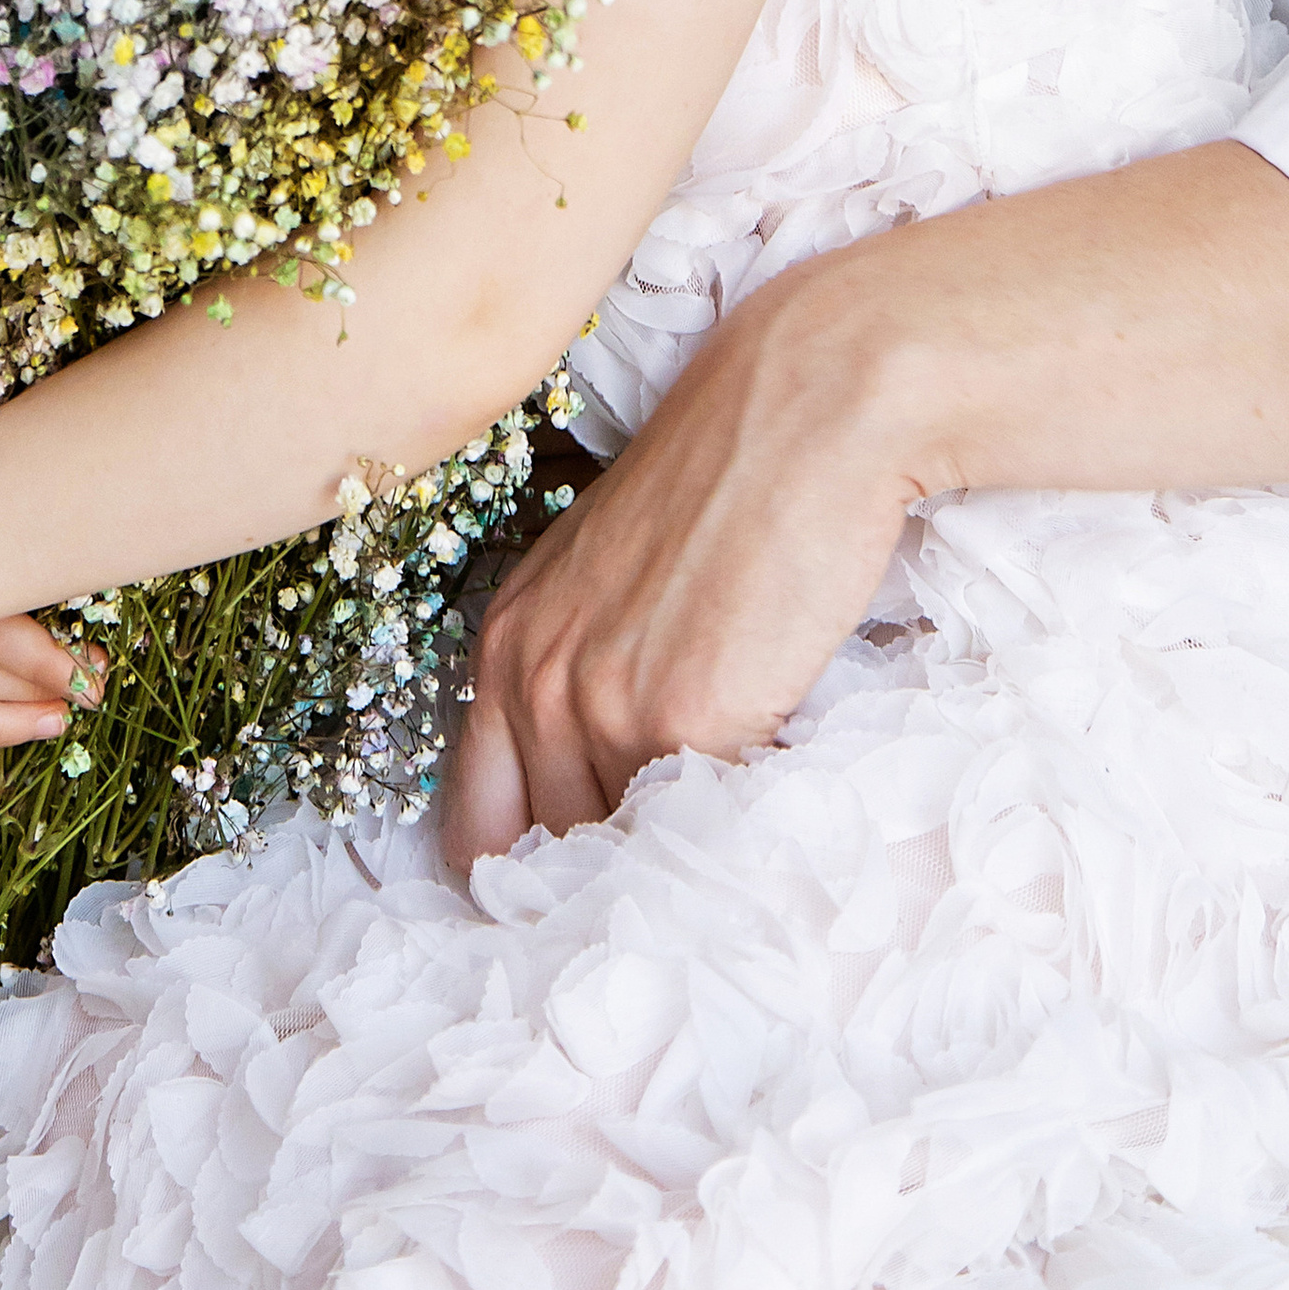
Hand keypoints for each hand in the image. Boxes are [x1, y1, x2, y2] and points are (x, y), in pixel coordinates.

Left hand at [437, 270, 920, 875]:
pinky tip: (773, 796)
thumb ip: (584, 672)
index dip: (536, 867)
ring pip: (631, 852)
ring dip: (679, 857)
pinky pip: (706, 827)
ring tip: (733, 823)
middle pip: (556, 853)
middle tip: (679, 864)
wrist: (810, 408)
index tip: (594, 881)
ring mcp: (603, 703)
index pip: (479, 830)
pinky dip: (738, 832)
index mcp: (505, 645)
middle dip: (615, 869)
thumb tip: (603, 789)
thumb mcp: (613, 574)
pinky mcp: (688, 717)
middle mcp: (532, 679)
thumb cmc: (731, 479)